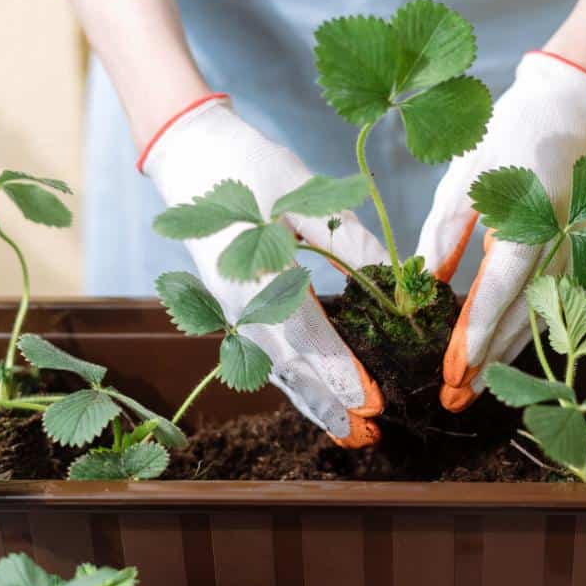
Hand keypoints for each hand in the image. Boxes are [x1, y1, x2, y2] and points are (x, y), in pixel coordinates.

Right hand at [142, 95, 387, 446]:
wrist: (189, 151)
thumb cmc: (251, 165)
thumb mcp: (305, 195)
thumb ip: (349, 243)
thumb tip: (396, 282)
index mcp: (256, 274)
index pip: (306, 336)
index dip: (341, 371)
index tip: (373, 400)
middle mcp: (238, 303)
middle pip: (288, 367)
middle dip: (329, 404)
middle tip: (368, 434)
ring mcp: (230, 309)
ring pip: (274, 368)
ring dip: (311, 402)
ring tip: (348, 432)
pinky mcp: (231, 306)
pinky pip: (264, 353)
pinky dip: (294, 380)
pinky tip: (318, 397)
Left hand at [415, 52, 585, 410]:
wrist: (566, 110)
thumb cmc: (507, 137)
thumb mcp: (465, 178)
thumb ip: (445, 234)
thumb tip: (425, 285)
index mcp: (526, 224)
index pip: (496, 294)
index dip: (472, 338)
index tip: (450, 372)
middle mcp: (554, 247)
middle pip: (519, 320)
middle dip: (486, 365)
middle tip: (452, 401)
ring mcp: (567, 254)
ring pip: (537, 320)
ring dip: (505, 358)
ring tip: (472, 390)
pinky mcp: (569, 256)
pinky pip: (547, 306)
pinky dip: (522, 335)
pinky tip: (499, 355)